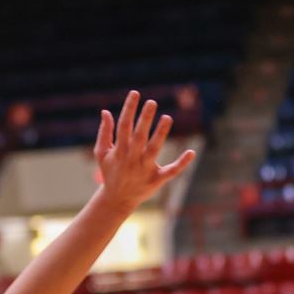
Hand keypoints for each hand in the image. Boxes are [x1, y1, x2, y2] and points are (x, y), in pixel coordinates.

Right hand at [94, 90, 195, 212]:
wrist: (117, 199)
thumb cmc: (110, 172)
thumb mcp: (102, 153)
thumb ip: (104, 132)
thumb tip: (105, 112)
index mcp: (119, 150)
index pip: (124, 126)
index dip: (129, 109)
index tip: (135, 94)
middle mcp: (132, 158)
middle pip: (139, 135)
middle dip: (144, 119)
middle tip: (152, 102)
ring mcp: (145, 169)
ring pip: (154, 149)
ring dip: (160, 134)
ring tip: (167, 117)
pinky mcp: (157, 180)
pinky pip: (171, 171)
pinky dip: (181, 163)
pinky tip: (191, 152)